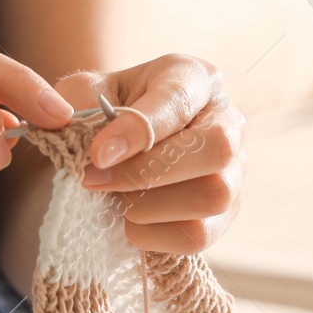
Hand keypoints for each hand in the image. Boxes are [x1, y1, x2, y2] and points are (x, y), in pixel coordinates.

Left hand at [56, 55, 244, 254]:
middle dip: (148, 171)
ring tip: (114, 198)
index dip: (138, 129)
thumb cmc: (104, 111)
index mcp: (193, 78)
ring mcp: (234, 170)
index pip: (179, 100)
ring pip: (213, 196)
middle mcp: (226, 120)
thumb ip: (78, 104)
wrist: (115, 147)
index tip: (97, 155)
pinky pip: (199, 234)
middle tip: (95, 180)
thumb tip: (96, 150)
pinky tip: (131, 219)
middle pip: (217, 149)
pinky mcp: (225, 213)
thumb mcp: (83, 93)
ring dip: (149, 205)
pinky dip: (155, 235)